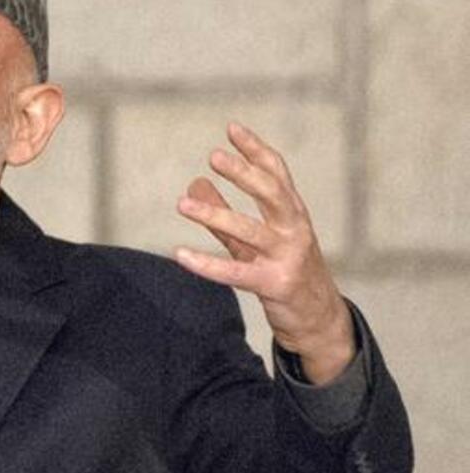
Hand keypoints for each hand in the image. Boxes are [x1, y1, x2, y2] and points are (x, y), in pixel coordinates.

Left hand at [174, 122, 353, 385]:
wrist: (316, 319)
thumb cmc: (282, 272)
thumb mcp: (252, 240)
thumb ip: (222, 214)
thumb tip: (193, 183)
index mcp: (292, 213)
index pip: (277, 173)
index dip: (255, 150)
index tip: (231, 128)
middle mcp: (294, 229)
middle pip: (272, 193)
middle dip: (244, 173)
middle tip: (214, 156)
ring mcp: (287, 257)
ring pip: (250, 231)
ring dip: (215, 214)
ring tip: (181, 203)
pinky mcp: (275, 284)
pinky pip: (236, 272)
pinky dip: (206, 265)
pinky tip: (179, 255)